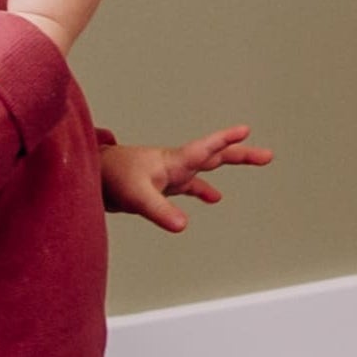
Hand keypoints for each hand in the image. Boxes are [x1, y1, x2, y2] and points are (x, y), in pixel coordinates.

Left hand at [101, 126, 272, 230]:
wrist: (90, 176)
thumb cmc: (110, 177)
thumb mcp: (136, 196)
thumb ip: (160, 211)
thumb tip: (183, 226)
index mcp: (174, 161)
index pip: (206, 148)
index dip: (225, 139)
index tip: (245, 131)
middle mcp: (177, 164)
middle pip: (216, 155)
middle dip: (241, 154)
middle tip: (266, 156)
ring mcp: (171, 173)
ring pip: (207, 166)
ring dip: (229, 164)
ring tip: (255, 161)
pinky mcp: (163, 184)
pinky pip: (191, 185)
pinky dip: (204, 189)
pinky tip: (214, 198)